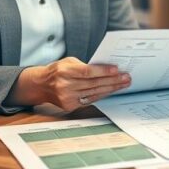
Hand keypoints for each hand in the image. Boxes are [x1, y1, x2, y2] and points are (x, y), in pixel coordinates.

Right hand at [13, 57, 130, 110]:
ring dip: (111, 88)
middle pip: (93, 84)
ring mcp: (67, 98)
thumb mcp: (68, 62)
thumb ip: (85, 66)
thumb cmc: (58, 70)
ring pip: (94, 93)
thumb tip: (106, 69)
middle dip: (112, 81)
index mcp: (64, 71)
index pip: (87, 72)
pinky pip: (90, 100)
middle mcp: (64, 86)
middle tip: (126, 77)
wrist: (41, 85)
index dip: (103, 71)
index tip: (117, 70)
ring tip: (123, 84)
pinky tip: (112, 90)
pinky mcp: (69, 106)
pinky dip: (102, 94)